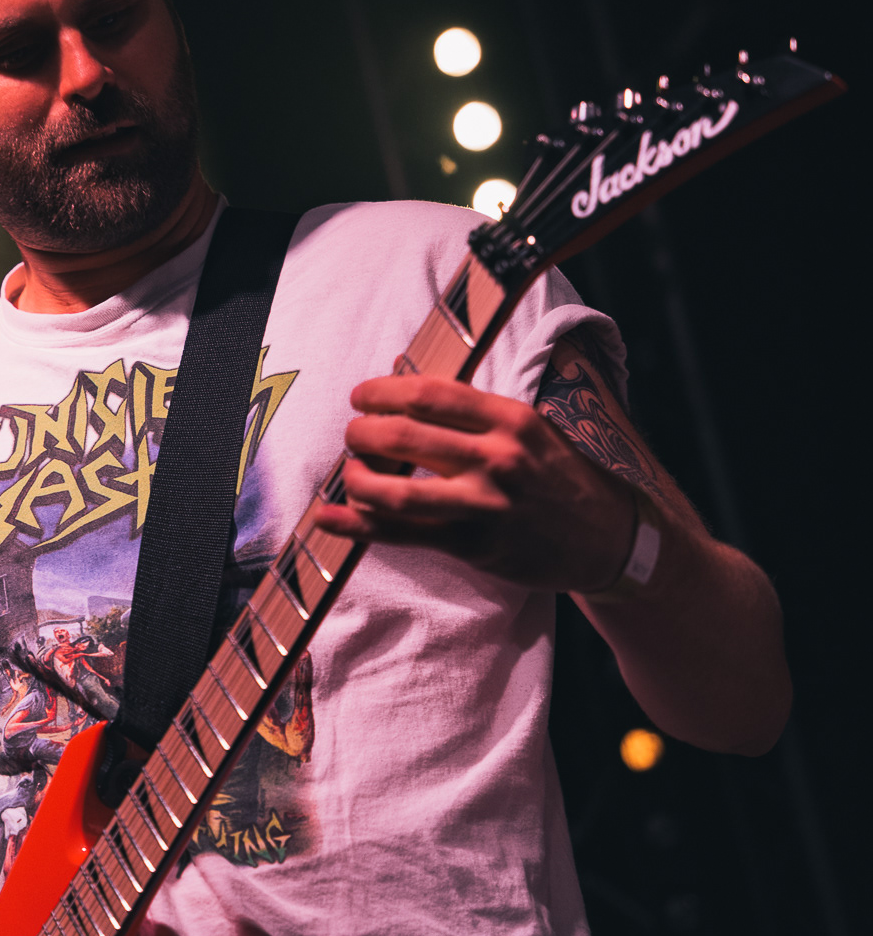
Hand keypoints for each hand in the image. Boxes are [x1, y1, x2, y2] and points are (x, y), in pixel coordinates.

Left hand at [314, 371, 635, 593]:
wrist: (608, 537)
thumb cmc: (559, 476)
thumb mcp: (529, 428)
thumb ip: (475, 413)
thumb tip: (406, 392)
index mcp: (510, 418)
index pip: (428, 394)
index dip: (382, 392)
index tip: (361, 396)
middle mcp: (496, 458)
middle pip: (403, 436)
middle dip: (362, 433)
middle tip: (353, 434)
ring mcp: (483, 504)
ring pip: (394, 490)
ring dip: (356, 478)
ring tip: (351, 474)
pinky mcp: (472, 544)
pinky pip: (402, 534)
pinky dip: (356, 525)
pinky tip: (327, 517)